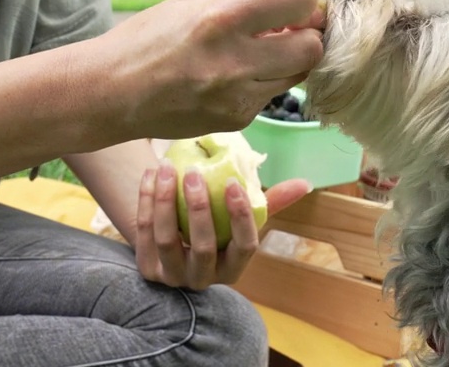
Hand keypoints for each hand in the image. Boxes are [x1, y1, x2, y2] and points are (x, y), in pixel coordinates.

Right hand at [98, 0, 324, 141]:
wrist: (110, 93)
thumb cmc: (149, 37)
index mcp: (221, 17)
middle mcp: (234, 60)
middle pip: (312, 45)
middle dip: (306, 32)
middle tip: (287, 26)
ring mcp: (237, 96)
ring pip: (299, 73)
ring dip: (290, 58)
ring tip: (261, 48)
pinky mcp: (237, 120)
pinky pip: (273, 95)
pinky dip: (264, 81)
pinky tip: (236, 74)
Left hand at [134, 161, 311, 288]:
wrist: (171, 242)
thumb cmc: (216, 227)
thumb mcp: (240, 219)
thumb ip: (268, 202)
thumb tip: (304, 183)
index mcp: (233, 269)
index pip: (245, 247)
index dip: (241, 217)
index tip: (233, 183)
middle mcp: (203, 279)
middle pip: (203, 246)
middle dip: (198, 208)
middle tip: (193, 172)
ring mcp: (172, 277)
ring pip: (167, 239)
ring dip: (165, 201)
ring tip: (166, 168)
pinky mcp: (147, 269)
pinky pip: (144, 233)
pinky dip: (146, 201)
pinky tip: (150, 175)